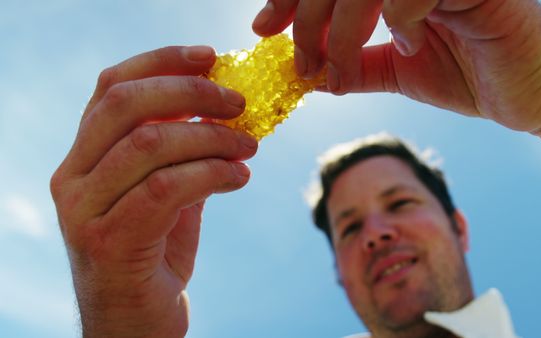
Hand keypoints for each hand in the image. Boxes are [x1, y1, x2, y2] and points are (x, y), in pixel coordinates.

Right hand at [50, 46, 257, 336]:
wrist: (133, 324)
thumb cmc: (153, 255)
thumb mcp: (166, 193)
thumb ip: (181, 153)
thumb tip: (222, 109)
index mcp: (83, 156)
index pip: (112, 87)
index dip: (162, 62)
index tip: (211, 57)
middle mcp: (72, 177)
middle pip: (128, 105)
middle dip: (193, 94)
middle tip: (240, 104)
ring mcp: (84, 210)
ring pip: (151, 145)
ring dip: (212, 138)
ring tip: (249, 147)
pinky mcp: (109, 241)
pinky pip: (167, 189)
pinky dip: (212, 174)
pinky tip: (240, 177)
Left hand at [253, 0, 540, 152]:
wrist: (537, 99)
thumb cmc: (474, 77)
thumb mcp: (400, 72)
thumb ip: (357, 65)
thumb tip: (309, 73)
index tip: (262, 29)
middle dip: (306, 16)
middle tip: (300, 62)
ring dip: (340, 25)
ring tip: (337, 68)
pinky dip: (399, 16)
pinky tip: (410, 44)